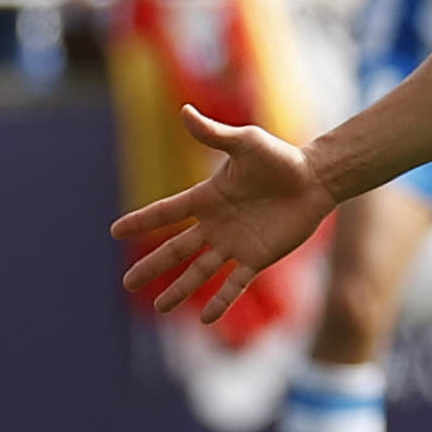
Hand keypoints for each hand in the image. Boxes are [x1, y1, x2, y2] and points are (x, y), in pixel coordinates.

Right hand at [113, 107, 331, 321]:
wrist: (315, 179)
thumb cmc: (280, 158)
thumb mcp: (246, 143)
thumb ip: (214, 134)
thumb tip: (185, 111)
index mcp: (208, 198)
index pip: (167, 212)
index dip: (142, 221)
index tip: (115, 231)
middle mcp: (216, 225)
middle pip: (176, 249)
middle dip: (153, 266)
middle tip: (128, 284)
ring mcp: (235, 244)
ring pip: (200, 272)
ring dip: (181, 290)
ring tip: (161, 308)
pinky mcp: (258, 258)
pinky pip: (235, 283)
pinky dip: (221, 301)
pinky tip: (206, 321)